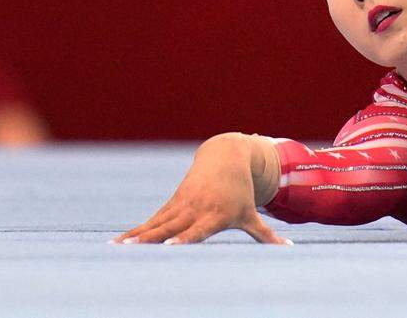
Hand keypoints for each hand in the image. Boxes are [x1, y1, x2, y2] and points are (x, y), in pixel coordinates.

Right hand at [112, 133, 290, 245]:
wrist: (226, 157)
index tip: (170, 247)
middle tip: (133, 250)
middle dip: (152, 240)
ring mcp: (181, 206)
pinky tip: (118, 244)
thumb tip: (288, 247)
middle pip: (171, 228)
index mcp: (215, 216)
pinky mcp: (171, 204)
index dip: (184, 239)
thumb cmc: (241, 192)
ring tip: (117, 249)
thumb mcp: (251, 213)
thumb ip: (265, 234)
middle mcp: (195, 210)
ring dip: (137, 237)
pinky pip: (152, 221)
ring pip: (156, 224)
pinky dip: (136, 232)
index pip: (197, 231)